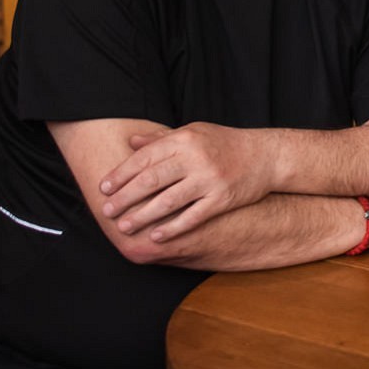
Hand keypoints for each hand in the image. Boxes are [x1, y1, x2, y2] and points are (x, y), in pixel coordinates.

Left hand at [99, 122, 275, 241]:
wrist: (264, 155)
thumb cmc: (223, 143)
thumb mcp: (193, 132)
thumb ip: (161, 139)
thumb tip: (130, 143)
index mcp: (184, 138)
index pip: (144, 158)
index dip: (121, 174)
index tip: (103, 189)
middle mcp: (195, 158)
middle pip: (151, 180)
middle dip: (125, 198)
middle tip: (107, 212)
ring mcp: (209, 179)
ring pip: (168, 202)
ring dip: (143, 217)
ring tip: (125, 227)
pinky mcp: (222, 199)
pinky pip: (192, 217)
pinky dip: (172, 228)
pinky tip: (156, 236)